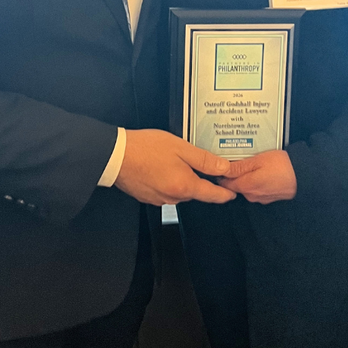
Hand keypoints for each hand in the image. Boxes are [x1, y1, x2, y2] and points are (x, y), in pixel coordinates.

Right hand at [115, 130, 236, 205]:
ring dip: (181, 179)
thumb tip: (223, 168)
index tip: (231, 194)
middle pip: (195, 191)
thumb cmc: (146, 148)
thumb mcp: (181, 148)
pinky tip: (160, 167)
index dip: (224, 194)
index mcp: (185, 186)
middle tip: (195, 162)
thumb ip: (204, 160)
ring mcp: (159, 199)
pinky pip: (165, 191)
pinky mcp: (147, 197)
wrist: (116, 155)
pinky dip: (167, 181)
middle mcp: (173, 197)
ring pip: (179, 191)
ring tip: (173, 160)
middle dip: (198, 180)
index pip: (212, 195)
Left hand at [217, 150, 296, 204]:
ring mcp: (260, 199)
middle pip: (235, 186)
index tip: (221, 164)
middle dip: (234, 174)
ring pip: (246, 187)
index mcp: (246, 186)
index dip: (221, 174)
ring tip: (252, 163)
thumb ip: (239, 167)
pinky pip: (256, 189)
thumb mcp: (258, 160)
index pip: (224, 184)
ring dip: (246, 177)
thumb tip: (222, 170)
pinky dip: (256, 181)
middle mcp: (251, 196)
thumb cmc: (282, 166)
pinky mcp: (268, 198)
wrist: (305, 177)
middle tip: (238, 159)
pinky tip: (262, 171)